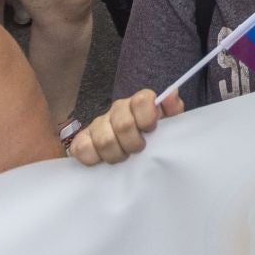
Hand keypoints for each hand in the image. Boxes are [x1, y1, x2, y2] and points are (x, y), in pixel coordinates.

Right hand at [68, 88, 182, 165]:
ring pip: (104, 140)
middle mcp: (118, 109)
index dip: (147, 118)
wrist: (132, 149)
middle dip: (133, 143)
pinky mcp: (83, 139)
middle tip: (138, 149)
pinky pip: (81, 148)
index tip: (150, 131)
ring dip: (116, 154)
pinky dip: (93, 158)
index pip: (142, 101)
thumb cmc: (152, 135)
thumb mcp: (168, 122)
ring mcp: (98, 123)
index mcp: (139, 102)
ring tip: (123, 156)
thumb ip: (173, 109)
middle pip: (123, 125)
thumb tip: (172, 94)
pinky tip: (103, 159)